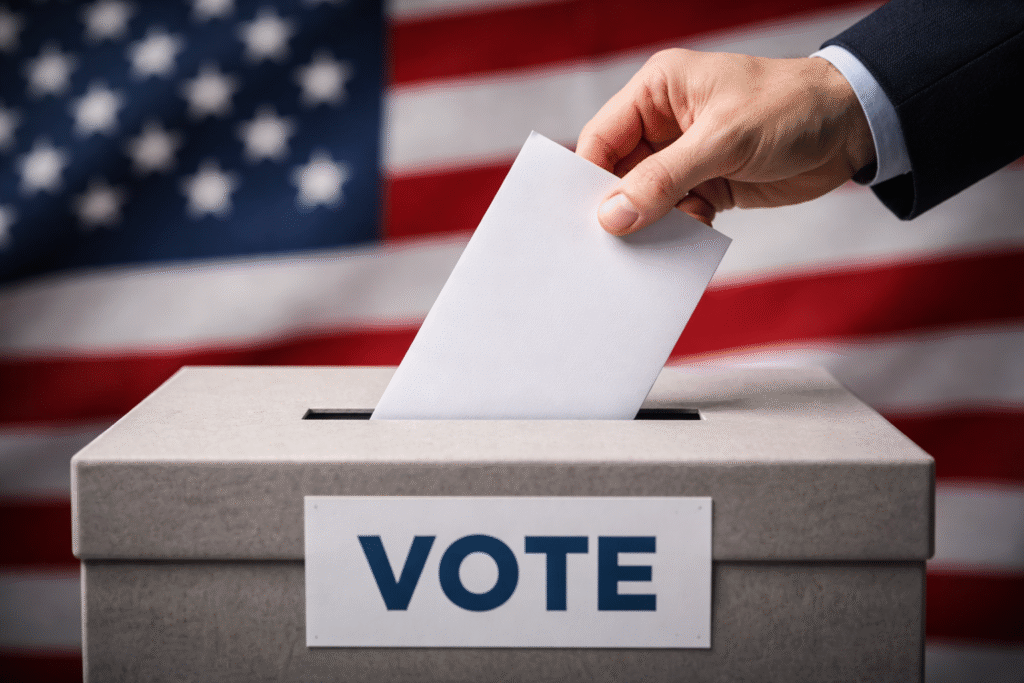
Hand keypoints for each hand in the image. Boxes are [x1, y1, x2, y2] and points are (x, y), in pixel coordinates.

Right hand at [576, 49, 874, 231]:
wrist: (854, 128)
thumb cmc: (791, 109)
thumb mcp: (722, 141)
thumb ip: (664, 179)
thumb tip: (613, 215)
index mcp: (658, 91)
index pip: (602, 138)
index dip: (590, 178)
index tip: (586, 218)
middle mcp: (665, 123)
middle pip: (618, 173)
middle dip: (621, 206)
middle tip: (615, 242)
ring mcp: (685, 156)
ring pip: (646, 199)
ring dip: (653, 223)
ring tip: (660, 241)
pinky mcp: (707, 185)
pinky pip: (676, 214)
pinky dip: (680, 230)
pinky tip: (695, 232)